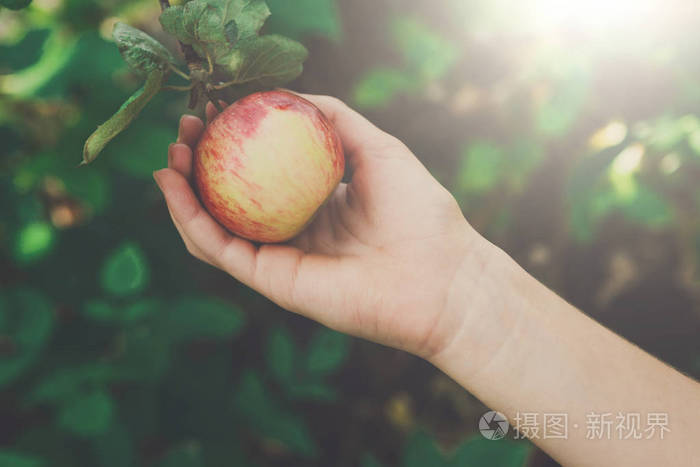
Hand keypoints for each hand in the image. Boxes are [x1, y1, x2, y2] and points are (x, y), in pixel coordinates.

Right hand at [154, 94, 487, 357]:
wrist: (441, 274)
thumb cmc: (419, 210)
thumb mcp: (378, 147)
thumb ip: (336, 120)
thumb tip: (293, 94)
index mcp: (316, 205)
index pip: (262, 174)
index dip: (233, 144)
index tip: (215, 111)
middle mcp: (294, 232)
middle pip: (231, 200)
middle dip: (201, 164)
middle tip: (184, 129)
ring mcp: (281, 259)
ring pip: (216, 227)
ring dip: (183, 193)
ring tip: (171, 154)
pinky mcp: (273, 282)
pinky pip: (221, 249)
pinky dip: (191, 220)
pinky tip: (175, 186)